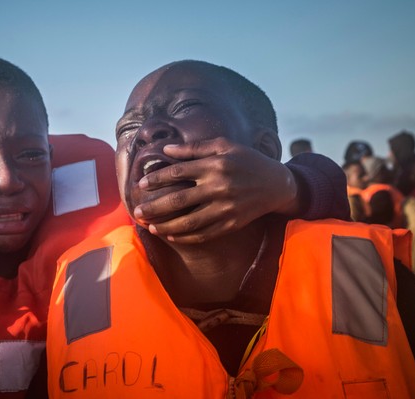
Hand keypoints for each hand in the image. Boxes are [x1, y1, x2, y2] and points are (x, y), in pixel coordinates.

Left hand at [133, 137, 299, 243]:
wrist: (276, 184)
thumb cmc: (247, 161)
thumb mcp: (224, 146)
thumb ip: (194, 148)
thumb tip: (166, 149)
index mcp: (214, 166)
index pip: (177, 173)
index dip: (157, 179)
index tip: (141, 186)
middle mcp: (218, 188)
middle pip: (178, 201)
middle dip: (154, 208)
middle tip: (137, 213)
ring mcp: (225, 209)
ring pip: (188, 222)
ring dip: (166, 226)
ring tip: (150, 227)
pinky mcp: (231, 224)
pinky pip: (203, 234)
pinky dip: (185, 237)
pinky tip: (171, 235)